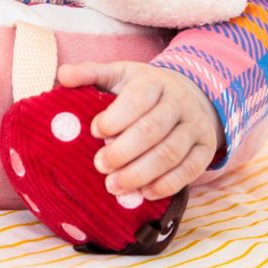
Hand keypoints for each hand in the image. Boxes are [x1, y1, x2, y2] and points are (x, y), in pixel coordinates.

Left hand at [57, 61, 225, 200]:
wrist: (187, 95)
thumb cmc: (140, 88)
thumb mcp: (117, 74)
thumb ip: (89, 73)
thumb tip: (62, 75)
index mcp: (153, 81)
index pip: (137, 98)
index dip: (116, 117)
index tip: (94, 131)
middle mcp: (178, 102)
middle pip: (152, 130)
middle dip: (123, 151)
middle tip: (99, 166)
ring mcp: (195, 126)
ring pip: (170, 153)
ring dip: (141, 173)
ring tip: (113, 186)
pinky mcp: (205, 149)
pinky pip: (190, 170)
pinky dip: (166, 185)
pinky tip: (144, 193)